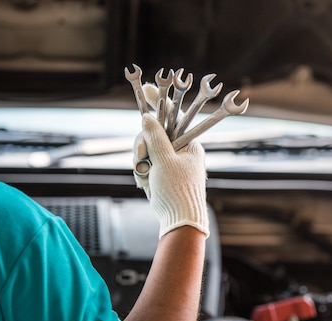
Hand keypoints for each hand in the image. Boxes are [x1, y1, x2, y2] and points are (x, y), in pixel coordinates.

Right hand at [133, 113, 208, 237]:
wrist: (180, 221)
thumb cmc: (177, 191)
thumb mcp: (164, 160)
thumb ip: (155, 137)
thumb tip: (147, 117)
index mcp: (189, 143)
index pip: (173, 116)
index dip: (159, 102)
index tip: (147, 88)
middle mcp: (181, 151)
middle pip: (153, 134)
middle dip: (143, 146)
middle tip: (141, 159)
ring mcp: (172, 163)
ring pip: (146, 150)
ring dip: (142, 164)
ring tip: (147, 178)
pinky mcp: (163, 174)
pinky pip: (146, 165)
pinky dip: (143, 174)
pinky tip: (147, 185)